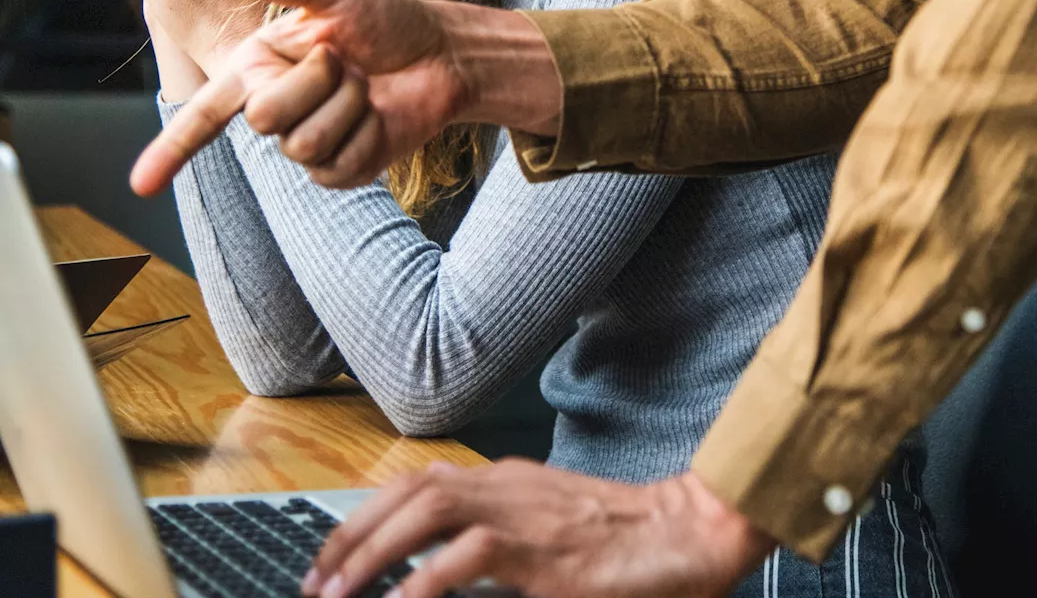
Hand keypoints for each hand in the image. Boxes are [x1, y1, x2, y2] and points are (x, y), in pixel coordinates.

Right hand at [129, 0, 561, 195]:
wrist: (441, 52)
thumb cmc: (387, 16)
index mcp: (259, 65)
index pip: (204, 113)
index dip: (171, 149)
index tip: (138, 185)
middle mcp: (275, 106)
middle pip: (263, 117)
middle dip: (314, 80)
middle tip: (345, 59)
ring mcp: (306, 142)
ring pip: (302, 143)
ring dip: (346, 106)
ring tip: (365, 84)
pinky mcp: (341, 169)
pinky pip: (335, 164)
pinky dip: (365, 132)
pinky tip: (377, 114)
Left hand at [299, 463, 772, 597]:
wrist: (691, 532)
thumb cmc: (627, 540)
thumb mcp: (553, 531)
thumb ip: (502, 542)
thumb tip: (443, 573)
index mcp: (509, 481)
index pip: (420, 481)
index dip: (367, 515)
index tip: (331, 557)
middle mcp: (509, 485)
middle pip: (411, 490)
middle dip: (353, 532)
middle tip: (315, 582)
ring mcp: (527, 513)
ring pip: (430, 509)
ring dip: (375, 550)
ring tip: (338, 593)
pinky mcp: (545, 552)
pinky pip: (471, 556)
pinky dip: (425, 581)